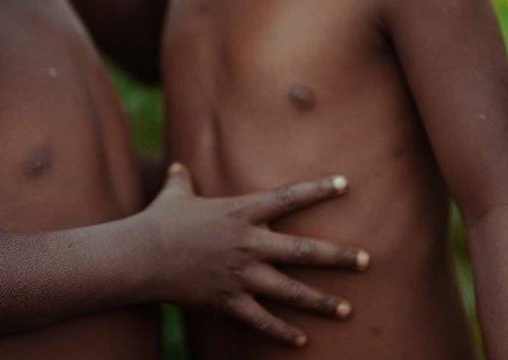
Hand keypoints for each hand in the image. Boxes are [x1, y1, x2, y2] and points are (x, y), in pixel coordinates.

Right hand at [141, 162, 369, 347]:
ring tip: (349, 309)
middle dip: (338, 256)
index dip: (319, 189)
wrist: (141, 255)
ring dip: (321, 301)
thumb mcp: (175, 194)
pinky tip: (302, 341)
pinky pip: (261, 320)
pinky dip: (282, 332)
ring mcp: (241, 274)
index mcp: (241, 212)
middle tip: (366, 260)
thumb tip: (179, 166)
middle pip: (303, 250)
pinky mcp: (228, 300)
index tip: (346, 184)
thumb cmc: (159, 220)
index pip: (288, 197)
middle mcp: (248, 243)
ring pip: (291, 290)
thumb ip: (184, 180)